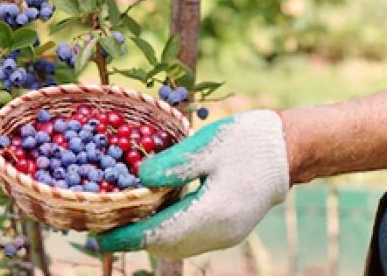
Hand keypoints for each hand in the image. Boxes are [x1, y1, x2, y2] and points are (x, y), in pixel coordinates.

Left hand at [96, 110, 289, 259]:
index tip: (98, 237)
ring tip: (123, 221)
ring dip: (150, 237)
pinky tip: (154, 213)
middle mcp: (218, 233)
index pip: (159, 234)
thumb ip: (173, 164)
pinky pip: (189, 239)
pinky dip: (167, 231)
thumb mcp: (207, 145)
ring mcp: (225, 235)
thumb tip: (139, 179)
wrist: (288, 149)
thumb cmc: (248, 141)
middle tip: (103, 225)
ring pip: (177, 245)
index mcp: (212, 213)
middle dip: (133, 239)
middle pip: (165, 246)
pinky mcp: (229, 229)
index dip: (126, 237)